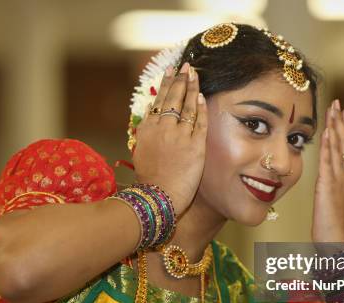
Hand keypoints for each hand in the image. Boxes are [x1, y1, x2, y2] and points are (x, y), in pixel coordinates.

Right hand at [132, 62, 207, 215]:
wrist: (157, 196)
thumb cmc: (148, 179)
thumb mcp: (140, 152)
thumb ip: (145, 132)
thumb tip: (149, 114)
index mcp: (147, 129)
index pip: (158, 101)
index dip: (166, 84)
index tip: (171, 72)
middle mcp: (162, 128)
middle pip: (173, 97)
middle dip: (180, 79)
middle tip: (186, 65)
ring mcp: (179, 135)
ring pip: (187, 105)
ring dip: (192, 87)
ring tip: (195, 73)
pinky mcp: (195, 145)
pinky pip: (201, 121)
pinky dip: (202, 107)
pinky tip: (203, 96)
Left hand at [311, 99, 343, 243]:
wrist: (337, 244)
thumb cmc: (335, 231)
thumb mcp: (336, 206)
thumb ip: (335, 193)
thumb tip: (331, 187)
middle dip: (343, 123)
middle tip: (340, 104)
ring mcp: (340, 181)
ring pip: (339, 149)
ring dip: (336, 128)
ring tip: (334, 110)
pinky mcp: (328, 187)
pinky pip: (329, 162)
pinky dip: (329, 146)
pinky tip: (328, 132)